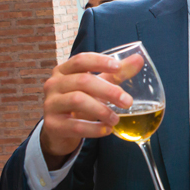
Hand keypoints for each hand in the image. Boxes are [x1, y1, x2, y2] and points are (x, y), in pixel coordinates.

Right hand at [41, 52, 136, 168]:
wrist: (59, 130)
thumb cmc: (81, 101)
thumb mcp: (97, 85)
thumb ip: (117, 73)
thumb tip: (139, 59)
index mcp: (64, 70)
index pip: (80, 60)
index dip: (99, 61)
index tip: (118, 66)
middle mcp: (53, 84)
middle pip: (83, 81)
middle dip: (108, 91)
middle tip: (128, 102)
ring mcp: (50, 104)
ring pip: (78, 101)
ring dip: (102, 110)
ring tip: (116, 119)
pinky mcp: (52, 125)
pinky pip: (75, 126)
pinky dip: (94, 129)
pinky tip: (107, 130)